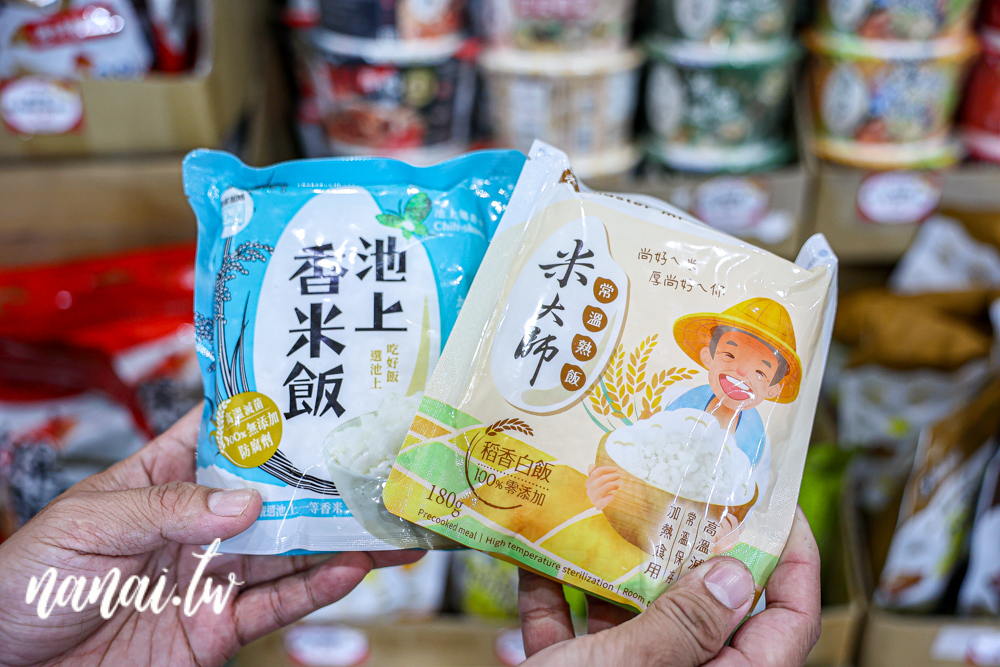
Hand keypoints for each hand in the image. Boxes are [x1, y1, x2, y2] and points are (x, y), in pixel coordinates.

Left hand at [0, 405, 422, 666]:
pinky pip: (277, 604)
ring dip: (341, 537)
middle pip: (276, 494)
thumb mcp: (88, 527)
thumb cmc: (27, 580)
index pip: (225, 435)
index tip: (324, 391)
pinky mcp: (219, 626)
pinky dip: (318, 588)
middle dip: (327, 482)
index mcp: (164, 479)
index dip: (271, 414)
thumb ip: (167, 511)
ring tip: (389, 520)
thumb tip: (245, 503)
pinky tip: (353, 568)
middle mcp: (200, 523)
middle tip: (378, 466)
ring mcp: (214, 574)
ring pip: (291, 550)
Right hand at [518, 507, 820, 666]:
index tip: (776, 502)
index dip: (793, 558)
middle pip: (704, 607)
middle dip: (683, 546)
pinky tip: (534, 560)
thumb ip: (685, 624)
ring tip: (598, 512)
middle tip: (675, 490)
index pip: (787, 621)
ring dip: (608, 567)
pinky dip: (554, 599)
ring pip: (633, 616)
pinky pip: (576, 634)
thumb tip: (737, 573)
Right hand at [585, 465, 619, 510]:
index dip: (606, 469)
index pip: (596, 472)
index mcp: (589, 482)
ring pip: (601, 489)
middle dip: (610, 476)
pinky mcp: (597, 505)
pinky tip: (612, 496)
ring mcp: (593, 498)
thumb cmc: (596, 494)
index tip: (615, 469)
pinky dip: (607, 498)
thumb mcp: (594, 483)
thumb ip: (593, 473)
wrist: (591, 511)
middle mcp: (589, 490)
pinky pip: (601, 502)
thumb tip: (592, 465)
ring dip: (610, 485)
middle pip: (600, 480)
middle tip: (618, 476)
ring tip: (617, 485)